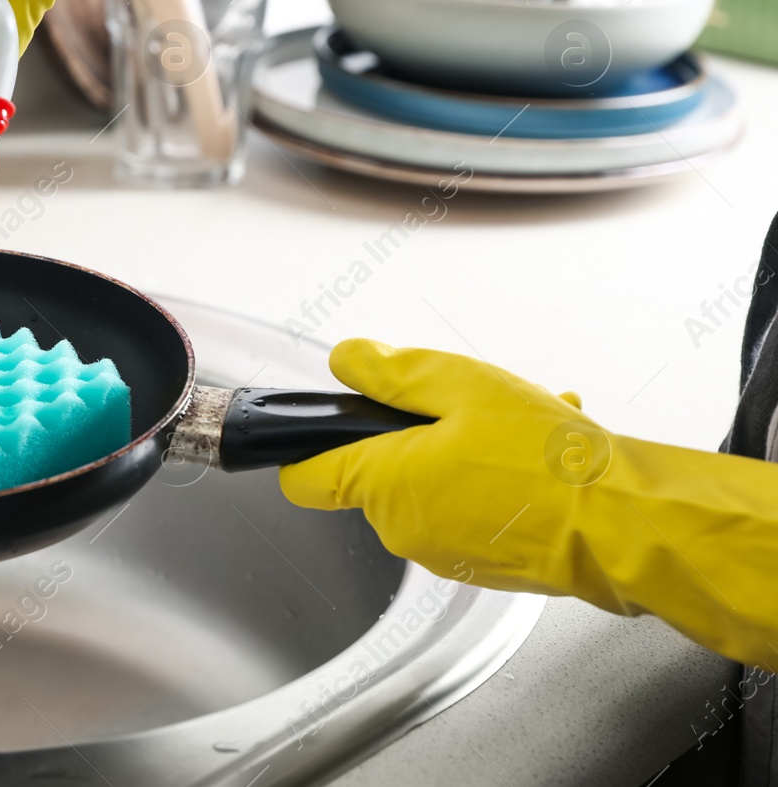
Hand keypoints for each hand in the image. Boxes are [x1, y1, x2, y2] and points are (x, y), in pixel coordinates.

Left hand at [282, 339, 777, 669]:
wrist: (623, 524)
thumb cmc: (550, 461)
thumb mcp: (462, 385)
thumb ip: (392, 372)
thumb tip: (348, 361)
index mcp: (383, 483)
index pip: (303, 477)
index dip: (309, 445)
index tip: (330, 423)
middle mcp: (403, 528)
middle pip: (377, 471)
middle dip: (413, 436)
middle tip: (467, 410)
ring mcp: (442, 552)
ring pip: (430, 487)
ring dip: (461, 454)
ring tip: (517, 432)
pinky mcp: (482, 565)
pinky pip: (467, 511)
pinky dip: (491, 482)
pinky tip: (535, 458)